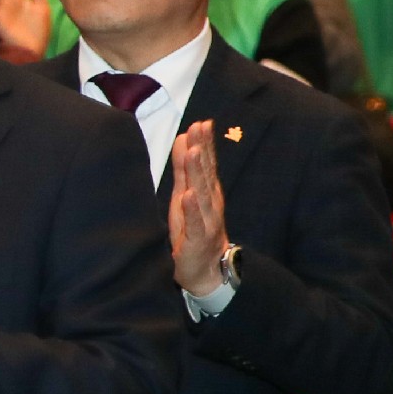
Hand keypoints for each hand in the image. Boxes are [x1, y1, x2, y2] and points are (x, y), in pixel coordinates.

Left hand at [167, 120, 232, 295]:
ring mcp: (206, 221)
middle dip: (202, 150)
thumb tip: (183, 138)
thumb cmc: (192, 229)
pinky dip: (192, 209)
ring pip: (201, 193)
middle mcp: (210, 203)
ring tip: (193, 152)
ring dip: (197, 172)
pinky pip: (195, 222)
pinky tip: (189, 195)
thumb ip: (184, 169)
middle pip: (205, 173)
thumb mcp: (185, 195)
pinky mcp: (198, 239)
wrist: (205, 270)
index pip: (206, 164)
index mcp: (207, 192)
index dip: (204, 143)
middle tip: (199, 128)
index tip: (201, 123)